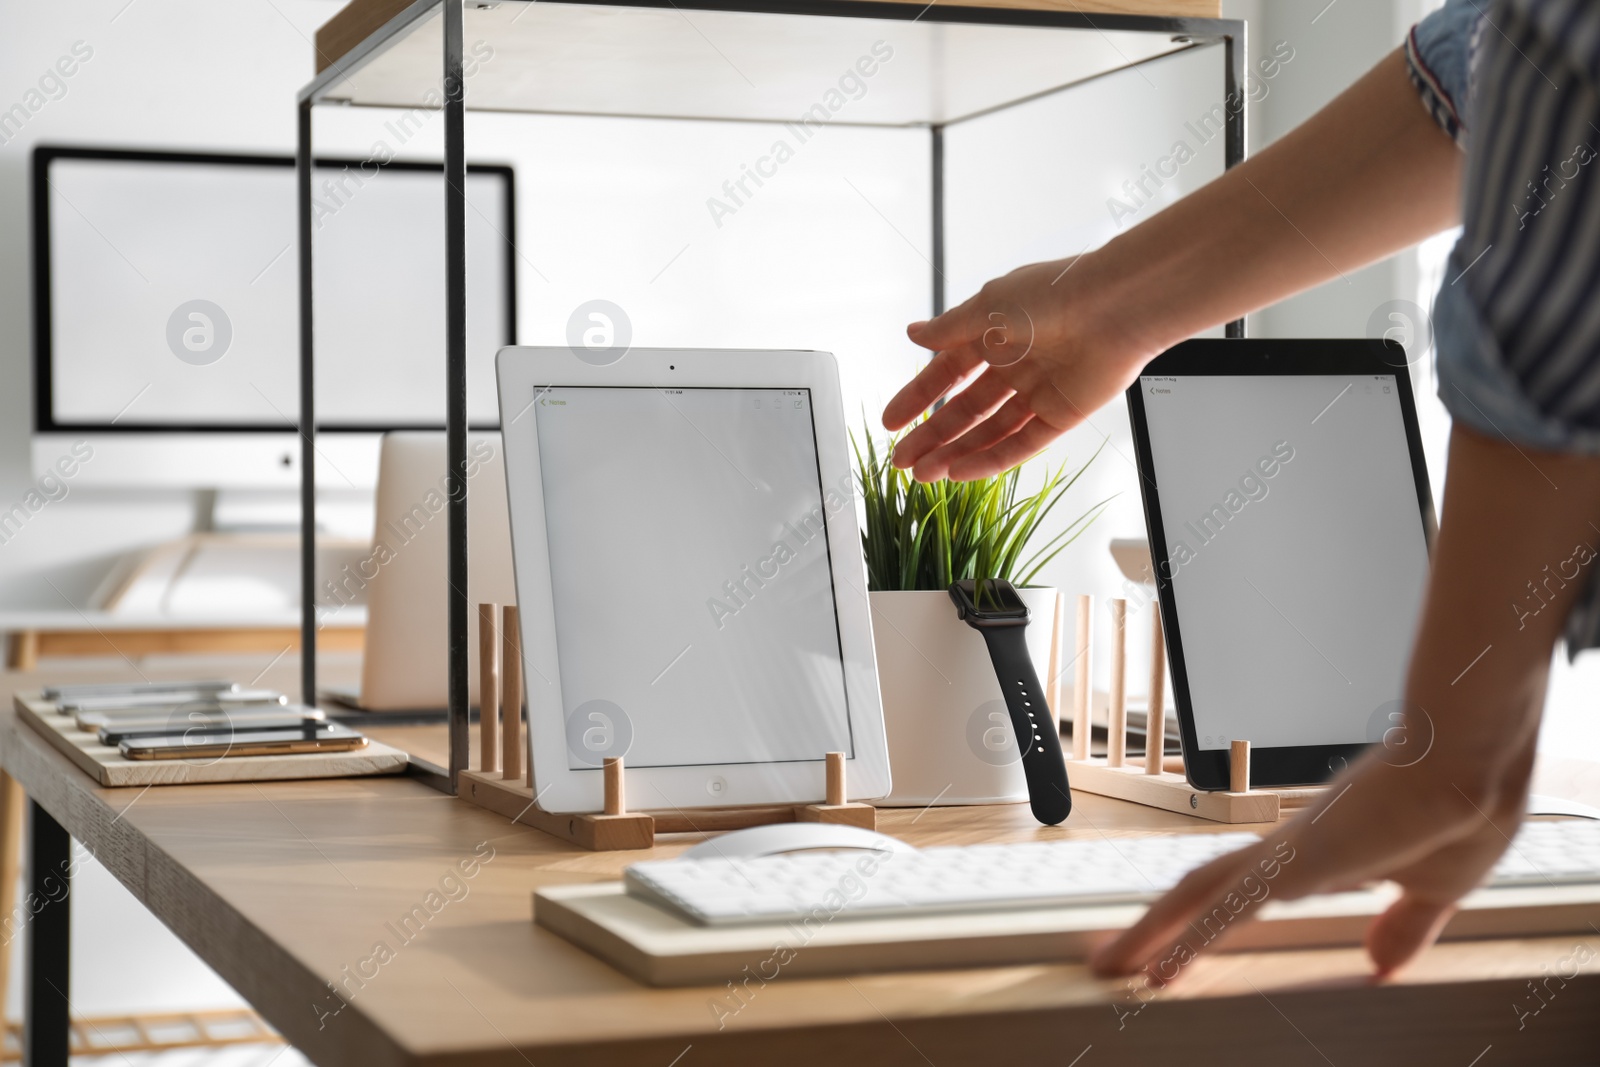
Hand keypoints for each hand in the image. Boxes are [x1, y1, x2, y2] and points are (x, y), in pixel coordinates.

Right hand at [881, 256, 1155, 482]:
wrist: (1114, 306)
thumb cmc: (1053, 294)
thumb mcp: (988, 308)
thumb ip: (949, 331)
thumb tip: (912, 334)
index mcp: (992, 334)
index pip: (945, 374)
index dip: (917, 398)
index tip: (891, 423)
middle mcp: (1012, 365)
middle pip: (964, 410)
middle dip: (931, 437)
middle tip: (901, 462)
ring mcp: (1036, 392)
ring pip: (989, 431)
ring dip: (956, 453)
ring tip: (924, 475)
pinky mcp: (1061, 414)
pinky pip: (1021, 443)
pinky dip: (991, 459)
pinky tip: (961, 472)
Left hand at [1089, 741, 1531, 982]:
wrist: (1473, 768)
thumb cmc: (1458, 812)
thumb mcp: (1431, 888)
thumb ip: (1403, 923)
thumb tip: (1384, 960)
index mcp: (1312, 858)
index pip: (1236, 892)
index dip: (1198, 918)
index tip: (1168, 945)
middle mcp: (1284, 852)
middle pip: (1197, 889)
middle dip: (1152, 925)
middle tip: (1108, 957)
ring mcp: (1284, 854)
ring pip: (1196, 893)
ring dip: (1152, 930)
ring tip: (1110, 964)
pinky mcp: (1296, 862)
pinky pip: (1228, 906)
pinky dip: (1190, 938)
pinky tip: (1161, 968)